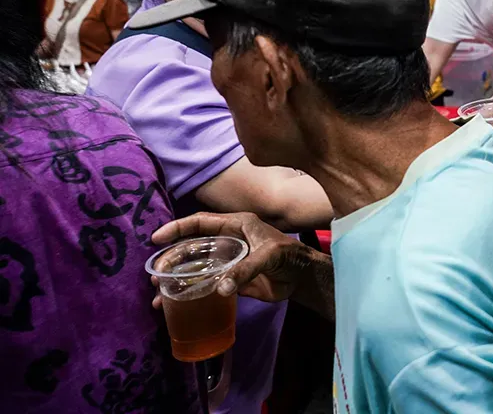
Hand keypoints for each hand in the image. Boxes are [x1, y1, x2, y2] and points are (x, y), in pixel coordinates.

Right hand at [151, 212, 319, 306]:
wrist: (302, 277)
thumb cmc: (289, 256)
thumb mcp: (268, 256)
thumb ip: (245, 269)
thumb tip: (219, 289)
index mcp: (235, 226)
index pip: (200, 223)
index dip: (177, 228)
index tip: (157, 238)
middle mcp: (226, 241)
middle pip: (191, 247)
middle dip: (171, 259)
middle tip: (153, 274)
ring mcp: (226, 261)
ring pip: (194, 268)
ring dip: (175, 279)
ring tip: (157, 292)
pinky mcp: (229, 280)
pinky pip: (205, 285)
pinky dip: (190, 293)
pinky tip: (174, 304)